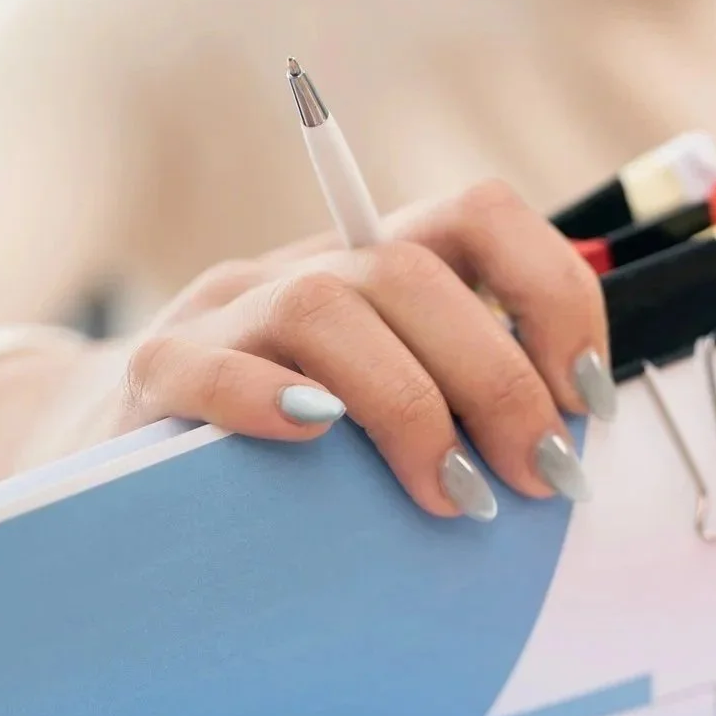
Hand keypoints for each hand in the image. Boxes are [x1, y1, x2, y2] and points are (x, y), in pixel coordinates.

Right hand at [20, 181, 616, 519]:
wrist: (126, 446)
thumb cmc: (292, 437)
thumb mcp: (389, 401)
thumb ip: (463, 402)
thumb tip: (563, 448)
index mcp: (382, 267)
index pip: (482, 217)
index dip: (555, 295)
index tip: (588, 399)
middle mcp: (310, 270)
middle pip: (413, 273)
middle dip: (499, 380)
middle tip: (539, 478)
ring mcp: (226, 316)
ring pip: (324, 308)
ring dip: (411, 406)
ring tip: (457, 498)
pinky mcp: (157, 377)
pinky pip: (207, 368)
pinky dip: (266, 401)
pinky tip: (317, 444)